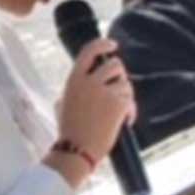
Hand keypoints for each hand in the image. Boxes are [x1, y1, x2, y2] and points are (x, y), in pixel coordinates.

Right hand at [57, 38, 135, 161]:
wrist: (76, 151)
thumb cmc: (69, 131)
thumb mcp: (63, 104)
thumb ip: (76, 89)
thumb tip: (86, 80)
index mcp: (74, 80)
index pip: (89, 51)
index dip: (103, 44)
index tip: (113, 45)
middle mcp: (89, 82)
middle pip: (114, 64)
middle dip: (120, 76)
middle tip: (118, 90)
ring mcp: (104, 92)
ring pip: (125, 83)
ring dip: (125, 96)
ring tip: (118, 111)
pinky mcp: (118, 104)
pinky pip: (131, 99)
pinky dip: (131, 111)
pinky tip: (126, 121)